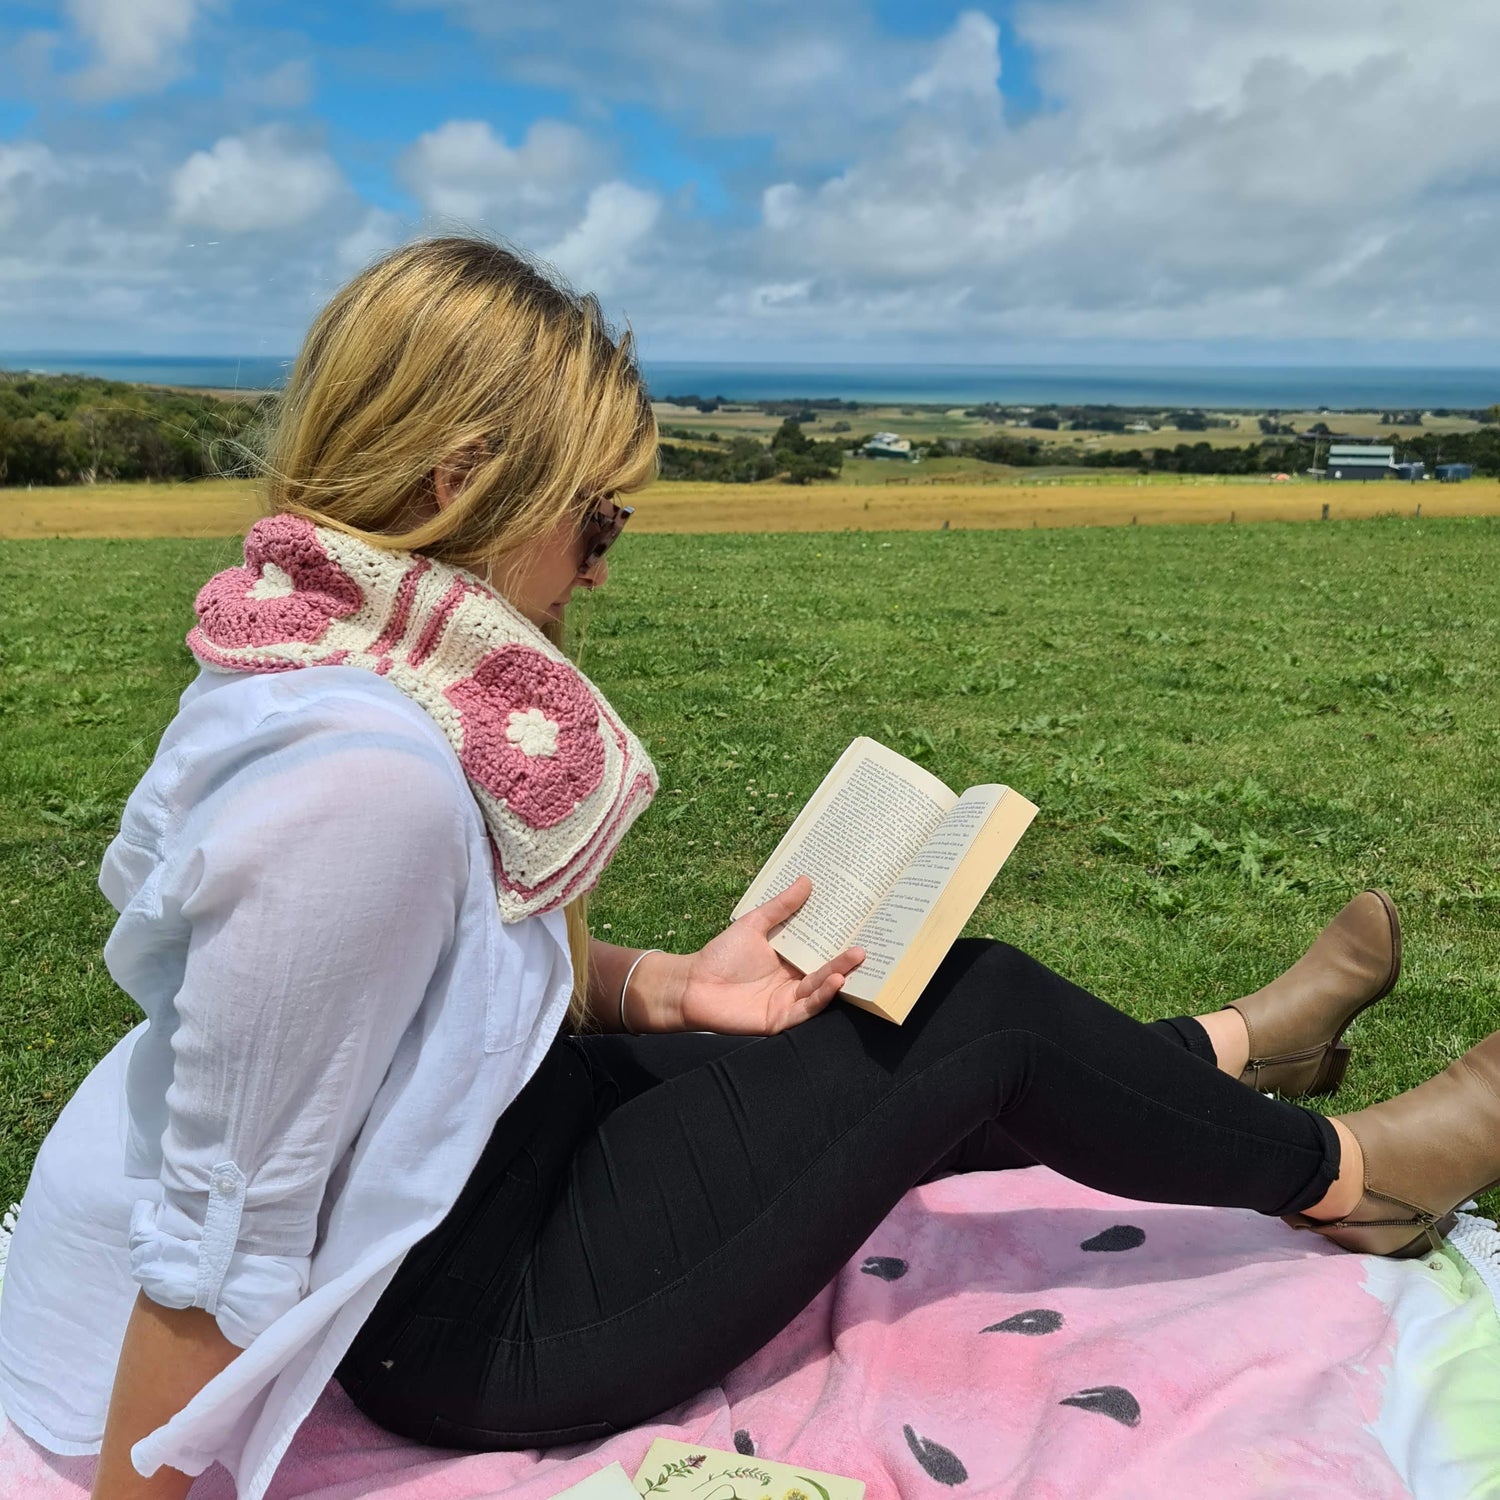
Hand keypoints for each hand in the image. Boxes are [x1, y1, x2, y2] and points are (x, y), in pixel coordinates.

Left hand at [675, 875, 863, 1034]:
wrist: (692, 985)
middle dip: (846, 960)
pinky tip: (833, 981)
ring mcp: (788, 1000)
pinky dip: (822, 996)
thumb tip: (806, 880)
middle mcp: (792, 981)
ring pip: (820, 989)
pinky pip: (807, 1008)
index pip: (820, 950)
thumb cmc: (721, 954)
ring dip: (838, 975)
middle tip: (866, 946)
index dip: (838, 940)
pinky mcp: (780, 1018)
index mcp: (789, 959)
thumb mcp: (754, 924)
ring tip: (854, 959)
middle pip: (825, 970)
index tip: (859, 927)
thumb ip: (780, 907)